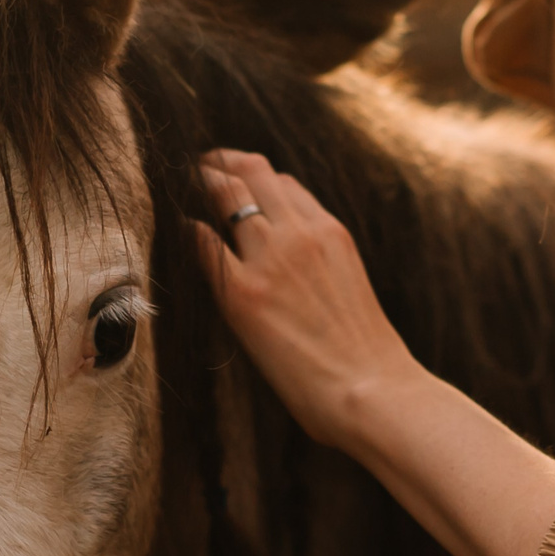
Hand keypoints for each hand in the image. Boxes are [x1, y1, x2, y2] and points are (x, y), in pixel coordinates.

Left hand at [190, 149, 424, 447]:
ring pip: (226, 193)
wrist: (374, 391)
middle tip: (199, 168)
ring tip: (182, 183)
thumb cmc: (368, 359)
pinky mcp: (243, 294)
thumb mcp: (350, 288)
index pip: (285, 185)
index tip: (235, 180)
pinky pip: (203, 243)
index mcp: (331, 233)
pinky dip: (189, 230)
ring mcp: (271, 259)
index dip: (255, 179)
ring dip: (201, 183)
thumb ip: (324, 267)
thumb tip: (303, 278)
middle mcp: (300, 234)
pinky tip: (181, 231)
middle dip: (221, 164)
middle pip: (253, 172)